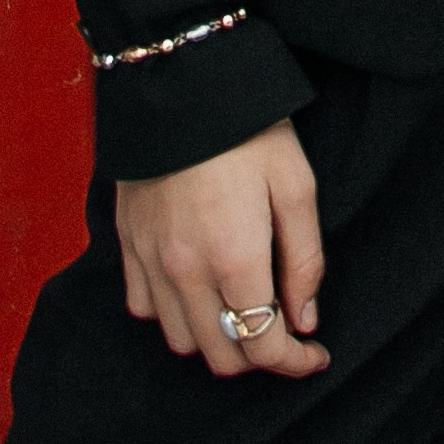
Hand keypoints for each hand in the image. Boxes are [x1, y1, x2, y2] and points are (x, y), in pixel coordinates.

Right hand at [116, 121, 328, 380]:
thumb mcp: (296, 185)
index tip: (315, 355)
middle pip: (221, 356)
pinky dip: (172, 314)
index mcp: (236, 258)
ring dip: (214, 338)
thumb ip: (305, 260)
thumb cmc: (249, 129)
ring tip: (240, 308)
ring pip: (180, 340)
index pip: (263, 345)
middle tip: (283, 330)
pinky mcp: (127, 243)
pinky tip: (197, 288)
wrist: (181, 80)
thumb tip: (304, 319)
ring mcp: (151, 259)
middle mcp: (187, 271)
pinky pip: (144, 307)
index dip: (295, 363)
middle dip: (259, 355)